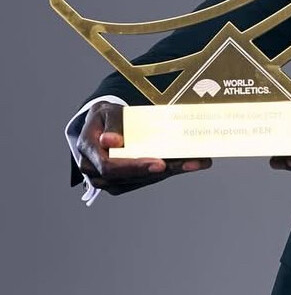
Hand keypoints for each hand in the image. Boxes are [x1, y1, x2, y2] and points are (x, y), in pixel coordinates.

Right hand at [76, 101, 212, 194]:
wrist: (102, 124)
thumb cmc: (105, 117)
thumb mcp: (107, 112)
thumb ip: (112, 125)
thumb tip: (110, 142)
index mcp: (88, 151)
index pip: (110, 166)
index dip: (136, 166)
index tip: (160, 163)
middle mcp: (95, 171)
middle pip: (131, 176)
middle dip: (164, 170)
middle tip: (191, 163)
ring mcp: (110, 179)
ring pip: (143, 179)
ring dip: (172, 171)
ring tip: (196, 162)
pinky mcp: (125, 182)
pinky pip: (148, 179)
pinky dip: (169, 171)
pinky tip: (188, 164)